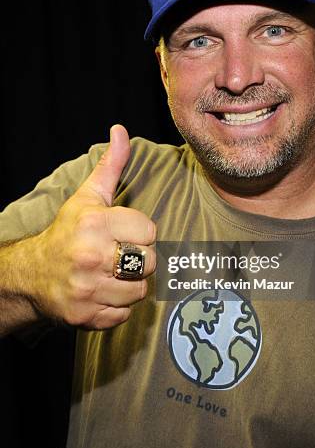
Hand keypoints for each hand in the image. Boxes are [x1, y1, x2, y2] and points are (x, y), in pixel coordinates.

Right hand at [31, 125, 155, 329]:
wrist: (32, 274)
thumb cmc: (68, 232)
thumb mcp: (88, 196)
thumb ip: (110, 165)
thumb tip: (120, 130)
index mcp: (95, 224)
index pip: (150, 232)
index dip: (139, 233)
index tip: (123, 233)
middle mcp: (90, 257)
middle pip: (148, 262)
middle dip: (138, 259)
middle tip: (118, 255)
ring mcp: (87, 289)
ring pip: (139, 291)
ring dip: (129, 285)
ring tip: (111, 274)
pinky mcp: (85, 316)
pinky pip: (123, 314)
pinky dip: (116, 307)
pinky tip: (102, 292)